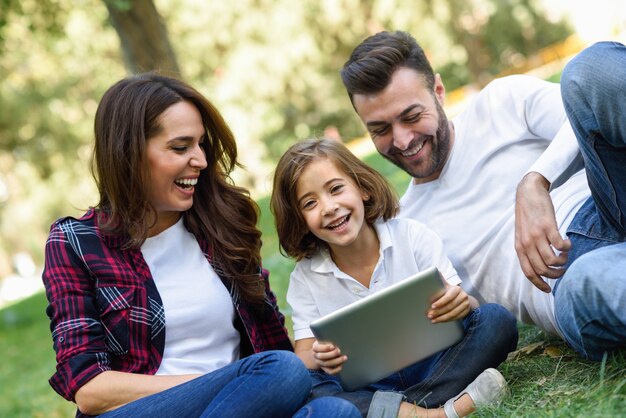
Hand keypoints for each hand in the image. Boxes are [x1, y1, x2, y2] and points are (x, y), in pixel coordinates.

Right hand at [312, 340, 346, 374]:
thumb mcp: (324, 339)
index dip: (325, 348)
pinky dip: (336, 370)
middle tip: (339, 351)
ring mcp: (320, 363)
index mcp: (315, 347)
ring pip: (326, 364)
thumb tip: (339, 337)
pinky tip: (341, 366)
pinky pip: (330, 371)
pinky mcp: (325, 369)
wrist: (321, 352)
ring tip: (344, 357)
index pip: (317, 348)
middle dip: (332, 354)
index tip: (332, 346)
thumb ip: (329, 339)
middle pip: (322, 357)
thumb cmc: (326, 343)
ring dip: (336, 361)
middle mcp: (316, 356)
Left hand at [427, 285, 470, 322]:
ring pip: (453, 313)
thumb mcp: (445, 289)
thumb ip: (438, 292)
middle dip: (438, 312)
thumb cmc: (450, 292)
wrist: (462, 296)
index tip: (432, 306)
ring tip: (433, 319)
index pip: (448, 297)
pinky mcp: (466, 311)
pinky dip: (446, 320)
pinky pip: (455, 317)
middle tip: (430, 315)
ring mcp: (465, 304)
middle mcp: (462, 296)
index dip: (440, 302)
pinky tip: (440, 320)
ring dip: (441, 318)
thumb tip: (429, 300)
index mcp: (456, 289)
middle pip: (450, 306)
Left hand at [515, 172, 570, 291]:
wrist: (528, 193)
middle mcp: (526, 243)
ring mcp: (536, 235)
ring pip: (552, 259)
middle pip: (542, 269)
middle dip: (555, 274)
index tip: (549, 290)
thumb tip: (539, 266)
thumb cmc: (528, 216)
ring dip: (563, 261)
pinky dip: (567, 248)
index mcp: (519, 247)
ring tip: (565, 255)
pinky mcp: (548, 226)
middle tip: (563, 270)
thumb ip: (528, 249)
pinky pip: (560, 245)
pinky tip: (567, 243)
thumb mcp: (522, 234)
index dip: (539, 283)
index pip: (528, 272)